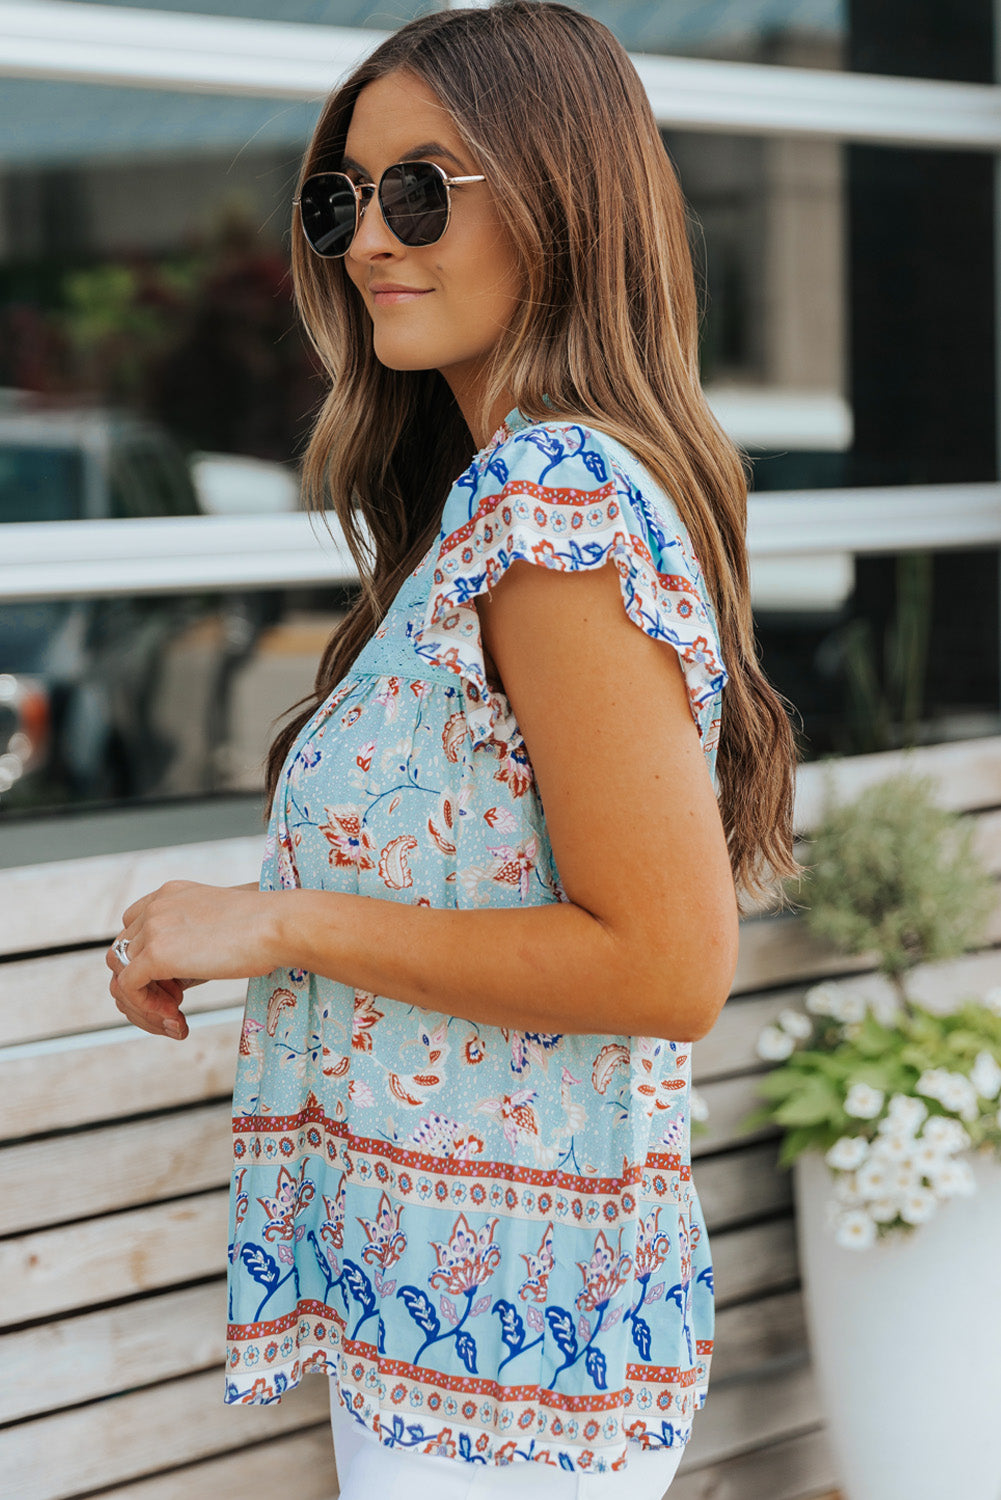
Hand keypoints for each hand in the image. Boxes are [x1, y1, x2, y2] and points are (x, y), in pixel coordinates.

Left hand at [106, 880, 276, 1040]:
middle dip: (144, 989)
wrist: (279, 926)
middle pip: (122, 956)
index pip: (133, 932)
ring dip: (144, 1005)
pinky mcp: (156, 953)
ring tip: (175, 1020)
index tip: (177, 988)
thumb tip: (172, 981)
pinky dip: (146, 1009)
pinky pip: (128, 989)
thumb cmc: (264, 929)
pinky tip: (177, 1018)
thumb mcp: (215, 929)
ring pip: (121, 976)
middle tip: (175, 1009)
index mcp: (169, 895)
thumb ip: (187, 945)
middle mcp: (155, 906)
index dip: (147, 965)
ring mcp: (153, 928)